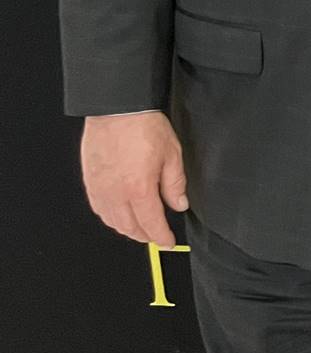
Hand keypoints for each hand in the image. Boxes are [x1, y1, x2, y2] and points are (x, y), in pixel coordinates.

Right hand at [81, 111, 187, 246]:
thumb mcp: (172, 154)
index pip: (151, 224)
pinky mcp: (90, 182)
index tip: (168, 242)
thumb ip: (175, 184)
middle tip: (157, 236)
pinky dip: (111, 218)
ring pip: (112, 222)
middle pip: (130, 227)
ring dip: (127, 229)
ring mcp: (100, 189)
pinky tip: (119, 216)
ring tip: (140, 229)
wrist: (117, 110)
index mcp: (139, 189)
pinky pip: (99, 209)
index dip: (161, 237)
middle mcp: (116, 193)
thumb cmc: (143, 126)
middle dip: (145, 236)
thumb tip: (179, 204)